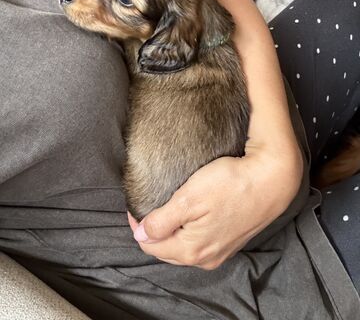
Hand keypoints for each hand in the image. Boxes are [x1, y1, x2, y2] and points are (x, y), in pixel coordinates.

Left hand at [127, 147, 301, 269]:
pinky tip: (189, 215)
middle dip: (153, 231)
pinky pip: (200, 241)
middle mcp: (205, 258)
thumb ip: (162, 221)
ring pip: (184, 246)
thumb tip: (140, 234)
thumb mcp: (188, 199)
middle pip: (167, 249)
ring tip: (165, 209)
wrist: (271, 180)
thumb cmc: (230, 185)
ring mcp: (220, 251)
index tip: (135, 204)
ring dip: (170, 232)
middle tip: (148, 206)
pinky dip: (188, 231)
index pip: (150, 245)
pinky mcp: (231, 241)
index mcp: (191, 250)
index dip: (138, 225)